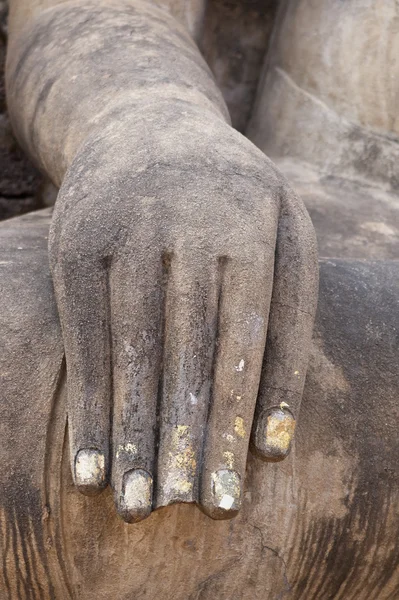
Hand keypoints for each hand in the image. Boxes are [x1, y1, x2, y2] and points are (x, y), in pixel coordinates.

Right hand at [49, 110, 317, 521]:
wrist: (147, 126)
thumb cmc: (230, 199)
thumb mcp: (284, 237)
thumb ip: (291, 330)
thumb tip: (278, 444)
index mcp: (248, 225)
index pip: (245, 343)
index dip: (236, 422)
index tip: (231, 493)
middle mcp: (183, 227)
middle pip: (187, 356)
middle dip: (186, 440)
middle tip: (186, 513)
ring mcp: (122, 232)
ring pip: (130, 354)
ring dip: (132, 436)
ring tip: (135, 506)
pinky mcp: (73, 244)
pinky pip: (80, 339)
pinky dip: (86, 406)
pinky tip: (87, 465)